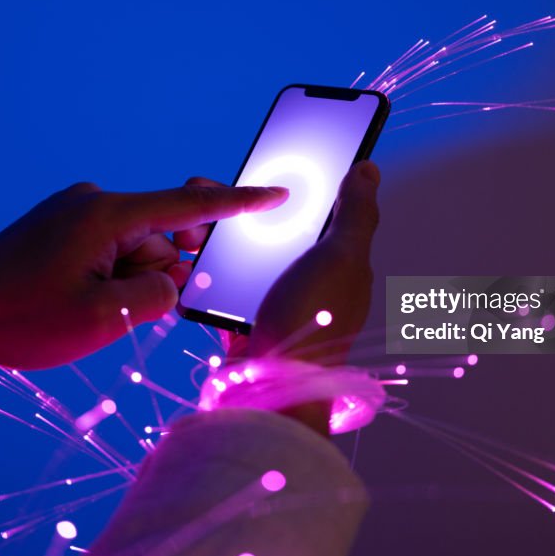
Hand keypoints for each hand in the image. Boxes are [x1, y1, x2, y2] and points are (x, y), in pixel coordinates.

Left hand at [0, 181, 286, 378]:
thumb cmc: (20, 320)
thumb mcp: (103, 319)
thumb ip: (157, 297)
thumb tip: (174, 281)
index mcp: (106, 215)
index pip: (188, 207)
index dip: (238, 203)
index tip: (277, 193)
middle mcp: (92, 202)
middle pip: (159, 238)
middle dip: (158, 275)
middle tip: (125, 309)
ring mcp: (72, 212)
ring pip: (133, 249)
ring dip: (128, 282)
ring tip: (86, 312)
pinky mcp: (59, 226)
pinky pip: (108, 248)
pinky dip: (110, 276)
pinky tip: (79, 301)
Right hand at [185, 162, 379, 364]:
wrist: (272, 389)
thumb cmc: (315, 321)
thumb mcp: (342, 256)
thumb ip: (355, 212)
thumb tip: (368, 168)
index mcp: (339, 263)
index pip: (317, 210)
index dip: (290, 187)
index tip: (259, 166)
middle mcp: (309, 282)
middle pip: (270, 230)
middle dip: (237, 211)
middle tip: (208, 199)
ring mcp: (275, 303)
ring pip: (238, 256)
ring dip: (212, 242)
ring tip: (188, 234)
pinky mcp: (244, 323)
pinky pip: (217, 289)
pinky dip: (201, 276)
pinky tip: (187, 263)